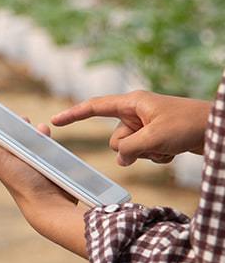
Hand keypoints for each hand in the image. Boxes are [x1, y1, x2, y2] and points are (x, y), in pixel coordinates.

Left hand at [0, 114, 72, 207]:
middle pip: (3, 130)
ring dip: (28, 127)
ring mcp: (23, 157)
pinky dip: (42, 134)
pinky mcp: (40, 158)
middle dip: (10, 121)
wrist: (48, 201)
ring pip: (23, 134)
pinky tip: (45, 133)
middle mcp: (5, 156)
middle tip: (17, 119)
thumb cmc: (19, 182)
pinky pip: (40, 141)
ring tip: (32, 126)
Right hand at [51, 90, 210, 165]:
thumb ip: (128, 149)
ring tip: (167, 147)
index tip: (55, 121)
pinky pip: (143, 152)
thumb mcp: (153, 138)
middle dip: (130, 148)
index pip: (95, 107)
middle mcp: (137, 112)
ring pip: (129, 149)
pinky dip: (155, 156)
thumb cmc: (188, 125)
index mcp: (133, 103)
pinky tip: (172, 151)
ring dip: (145, 154)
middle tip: (153, 144)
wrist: (218, 130)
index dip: (73, 114)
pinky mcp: (156, 136)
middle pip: (116, 138)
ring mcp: (146, 125)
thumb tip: (121, 159)